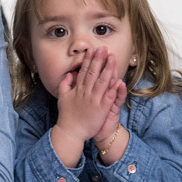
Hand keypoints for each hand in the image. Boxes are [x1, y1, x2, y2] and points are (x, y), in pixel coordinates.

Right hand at [50, 48, 126, 166]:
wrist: (71, 133)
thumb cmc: (67, 117)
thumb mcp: (62, 98)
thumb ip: (65, 85)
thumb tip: (69, 74)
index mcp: (78, 90)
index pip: (84, 71)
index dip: (89, 60)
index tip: (92, 50)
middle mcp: (86, 93)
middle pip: (93, 73)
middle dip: (99, 60)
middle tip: (103, 48)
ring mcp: (94, 100)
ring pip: (102, 81)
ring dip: (108, 69)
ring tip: (112, 58)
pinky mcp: (101, 109)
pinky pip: (109, 96)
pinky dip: (114, 88)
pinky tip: (118, 80)